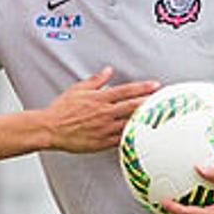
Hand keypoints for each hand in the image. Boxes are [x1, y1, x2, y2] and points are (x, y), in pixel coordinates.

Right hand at [44, 68, 158, 152]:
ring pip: (130, 124)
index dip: (143, 88)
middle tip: (163, 101)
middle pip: (133, 107)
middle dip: (149, 103)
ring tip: (157, 118)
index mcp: (99, 99)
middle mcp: (104, 113)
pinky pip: (121, 140)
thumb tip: (107, 71)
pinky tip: (141, 136)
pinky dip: (132, 137)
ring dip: (144, 120)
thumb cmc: (61, 110)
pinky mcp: (102, 142)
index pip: (126, 91)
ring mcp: (104, 128)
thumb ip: (95, 80)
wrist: (50, 129)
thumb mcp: (78, 89)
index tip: (155, 86)